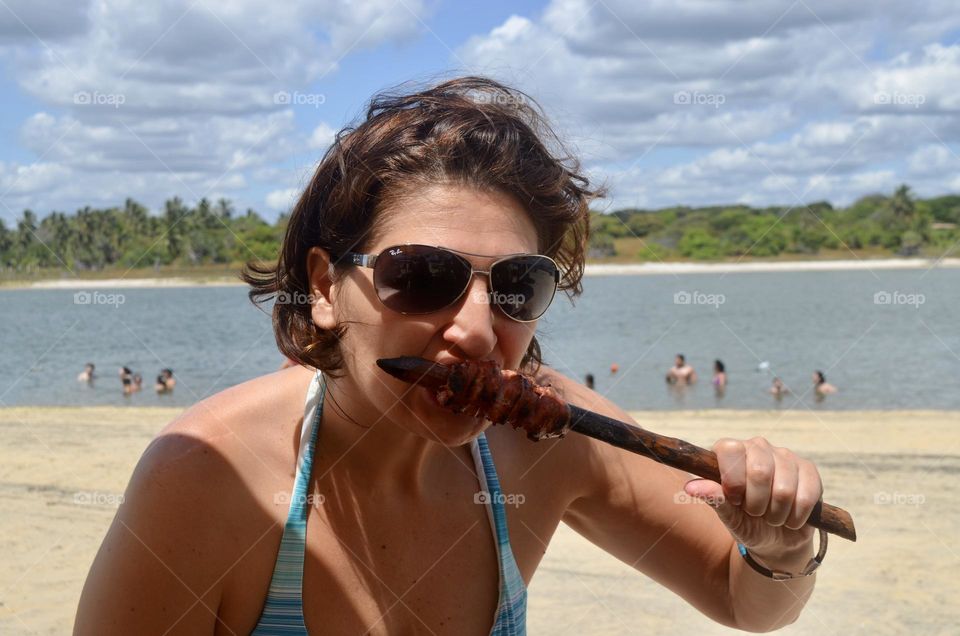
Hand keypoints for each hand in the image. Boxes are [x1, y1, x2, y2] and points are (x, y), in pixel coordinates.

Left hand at [683, 437, 822, 564]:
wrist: (775, 540)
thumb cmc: (745, 521)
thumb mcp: (727, 514)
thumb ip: (713, 498)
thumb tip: (690, 487)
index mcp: (730, 451)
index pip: (729, 450)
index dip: (733, 481)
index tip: (734, 500)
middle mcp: (757, 446)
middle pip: (759, 470)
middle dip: (756, 503)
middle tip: (754, 512)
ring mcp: (785, 455)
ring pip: (784, 488)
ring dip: (776, 514)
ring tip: (772, 516)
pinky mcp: (808, 470)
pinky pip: (807, 495)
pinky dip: (796, 516)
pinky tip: (790, 517)